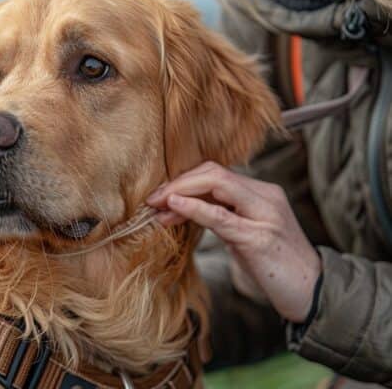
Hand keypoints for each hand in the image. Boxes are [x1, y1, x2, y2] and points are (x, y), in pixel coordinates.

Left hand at [147, 161, 320, 322]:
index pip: (216, 173)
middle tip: (152, 199)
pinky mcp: (259, 237)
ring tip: (156, 205)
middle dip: (178, 182)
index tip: (159, 196)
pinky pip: (221, 216)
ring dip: (180, 192)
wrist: (312, 292)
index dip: (184, 180)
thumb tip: (184, 209)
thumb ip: (222, 217)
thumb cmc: (275, 266)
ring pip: (217, 185)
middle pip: (213, 172)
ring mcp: (264, 215)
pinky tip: (175, 207)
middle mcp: (266, 196)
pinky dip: (194, 208)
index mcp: (262, 193)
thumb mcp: (245, 235)